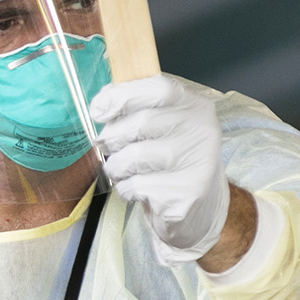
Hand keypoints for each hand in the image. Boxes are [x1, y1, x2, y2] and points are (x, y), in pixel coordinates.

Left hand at [90, 75, 228, 262]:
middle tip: (108, 148)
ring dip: (116, 167)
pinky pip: (136, 186)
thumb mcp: (162, 129)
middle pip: (140, 123)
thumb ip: (137, 110)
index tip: (98, 109)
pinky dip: (127, 190)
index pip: (159, 88)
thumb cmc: (171, 164)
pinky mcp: (186, 193)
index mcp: (195, 107)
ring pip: (133, 156)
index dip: (123, 95)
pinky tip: (140, 192)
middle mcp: (201, 131)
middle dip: (112, 138)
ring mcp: (197, 163)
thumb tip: (103, 101)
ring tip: (125, 172)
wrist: (197, 211)